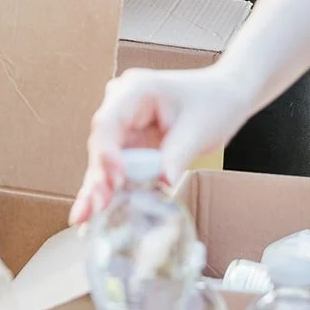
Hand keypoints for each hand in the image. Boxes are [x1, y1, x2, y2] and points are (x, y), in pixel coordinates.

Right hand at [69, 65, 250, 224]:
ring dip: (97, 188)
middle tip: (97, 208)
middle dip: (99, 176)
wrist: (223, 95)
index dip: (107, 152)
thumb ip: (176, 155)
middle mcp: (120, 104)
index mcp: (135, 91)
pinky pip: (115, 167)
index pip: (109, 122)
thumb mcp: (197, 130)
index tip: (117, 179)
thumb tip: (161, 184)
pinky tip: (92, 213)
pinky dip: (108, 189)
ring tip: (86, 218)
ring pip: (103, 159)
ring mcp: (123, 124)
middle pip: (102, 143)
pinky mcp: (129, 142)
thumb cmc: (212, 103)